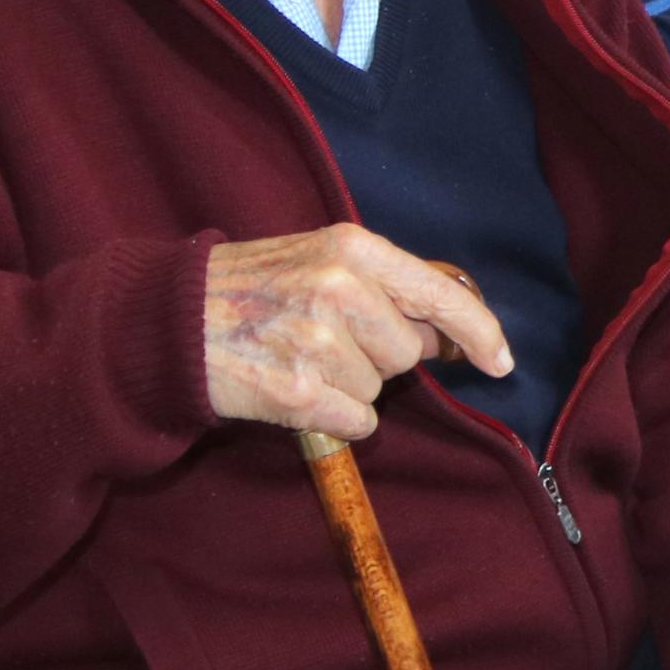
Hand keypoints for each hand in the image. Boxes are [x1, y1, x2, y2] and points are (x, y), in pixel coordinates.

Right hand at [200, 224, 510, 442]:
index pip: (441, 295)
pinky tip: (293, 389)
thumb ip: (384, 286)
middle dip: (377, 356)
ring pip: (379, 389)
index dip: (480, 333)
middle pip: (408, 352)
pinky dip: (333, 416)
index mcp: (353, 249)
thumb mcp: (319, 258)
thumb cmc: (252, 289)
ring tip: (297, 357)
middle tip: (322, 339)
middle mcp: (340, 289)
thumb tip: (447, 333)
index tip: (501, 362)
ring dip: (347, 386)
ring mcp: (316, 341)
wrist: (169, 320)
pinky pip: (355, 421)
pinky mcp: (296, 392)